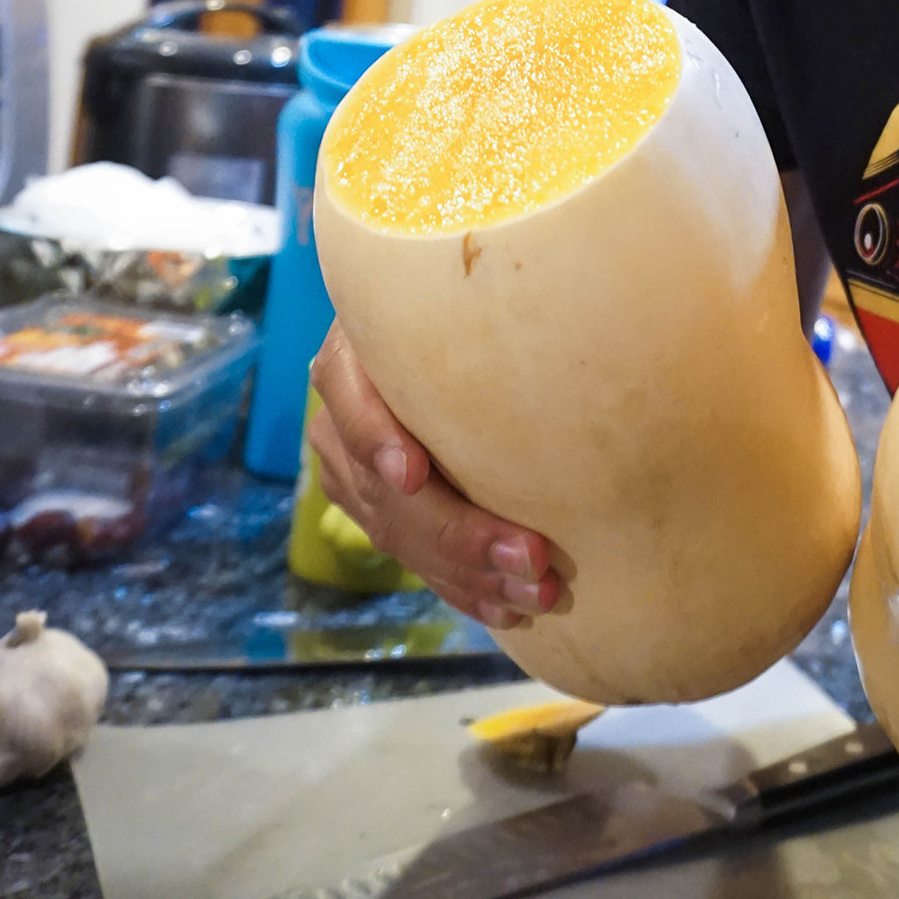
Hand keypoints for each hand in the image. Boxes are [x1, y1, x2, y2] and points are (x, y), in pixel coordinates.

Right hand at [308, 318, 570, 630]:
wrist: (420, 336)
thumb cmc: (458, 302)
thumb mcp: (450, 290)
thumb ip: (481, 307)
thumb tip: (559, 291)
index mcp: (351, 352)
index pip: (348, 394)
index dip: (376, 437)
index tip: (413, 474)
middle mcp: (339, 417)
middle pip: (385, 488)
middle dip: (459, 533)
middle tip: (528, 557)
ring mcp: (350, 473)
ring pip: (399, 535)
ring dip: (468, 572)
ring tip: (533, 591)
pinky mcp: (374, 512)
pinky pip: (413, 559)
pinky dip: (460, 586)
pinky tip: (504, 607)